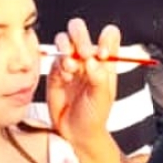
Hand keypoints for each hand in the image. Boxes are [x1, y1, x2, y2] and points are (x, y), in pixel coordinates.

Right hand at [46, 19, 121, 149]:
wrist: (76, 132)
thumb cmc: (94, 114)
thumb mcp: (103, 97)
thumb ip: (99, 76)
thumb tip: (92, 59)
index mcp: (104, 61)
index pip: (108, 35)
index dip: (105, 38)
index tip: (102, 55)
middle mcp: (86, 57)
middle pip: (79, 30)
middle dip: (80, 37)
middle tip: (84, 54)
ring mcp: (70, 62)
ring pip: (63, 39)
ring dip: (66, 48)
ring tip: (71, 67)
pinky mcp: (55, 71)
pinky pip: (54, 58)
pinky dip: (59, 64)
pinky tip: (65, 78)